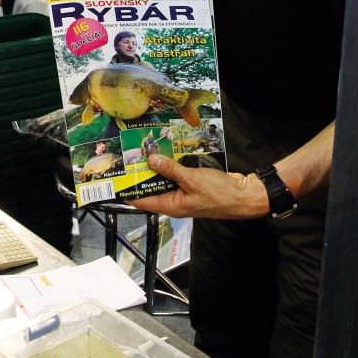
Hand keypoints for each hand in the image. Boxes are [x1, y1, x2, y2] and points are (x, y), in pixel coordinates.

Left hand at [133, 155, 269, 219]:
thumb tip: (151, 160)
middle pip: (151, 189)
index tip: (114, 180)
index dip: (127, 192)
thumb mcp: (192, 179)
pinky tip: (165, 153)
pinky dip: (170, 166)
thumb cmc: (219, 193)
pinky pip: (175, 176)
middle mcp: (174, 201)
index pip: (142, 201)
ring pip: (163, 181)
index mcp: (171, 206)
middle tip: (127, 157)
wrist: (243, 196)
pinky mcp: (192, 185)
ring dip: (155, 168)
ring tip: (142, 151)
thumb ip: (171, 170)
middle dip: (140, 175)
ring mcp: (183, 194)